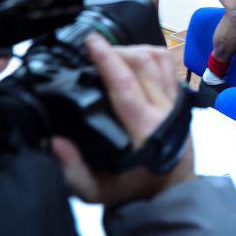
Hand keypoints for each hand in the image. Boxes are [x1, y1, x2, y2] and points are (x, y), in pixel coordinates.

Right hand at [52, 37, 194, 206]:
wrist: (172, 193)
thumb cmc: (133, 188)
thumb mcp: (97, 191)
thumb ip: (73, 170)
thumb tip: (55, 142)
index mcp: (143, 130)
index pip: (125, 83)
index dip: (107, 59)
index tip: (91, 42)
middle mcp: (163, 110)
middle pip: (143, 63)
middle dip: (117, 49)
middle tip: (94, 47)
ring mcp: (174, 102)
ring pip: (158, 59)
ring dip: (134, 49)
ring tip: (112, 53)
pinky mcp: (180, 98)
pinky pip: (168, 66)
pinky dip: (150, 55)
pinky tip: (132, 59)